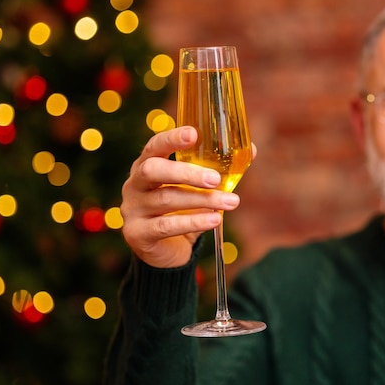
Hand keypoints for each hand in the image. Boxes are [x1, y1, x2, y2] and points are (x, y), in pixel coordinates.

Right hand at [120, 126, 244, 267]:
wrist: (164, 251)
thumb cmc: (181, 210)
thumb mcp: (197, 189)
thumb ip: (218, 169)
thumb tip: (252, 149)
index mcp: (146, 165)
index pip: (154, 146)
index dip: (171, 139)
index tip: (193, 134)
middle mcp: (134, 184)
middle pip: (152, 170)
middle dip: (186, 172)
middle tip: (215, 178)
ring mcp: (132, 209)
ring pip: (166, 199)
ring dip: (202, 200)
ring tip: (230, 202)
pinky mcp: (137, 233)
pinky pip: (166, 226)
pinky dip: (193, 222)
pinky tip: (214, 220)